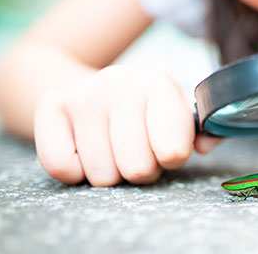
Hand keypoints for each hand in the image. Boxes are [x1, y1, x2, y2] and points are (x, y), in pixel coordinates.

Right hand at [34, 65, 220, 185]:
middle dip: (142, 170)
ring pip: (102, 174)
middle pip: (137, 168)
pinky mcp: (50, 107)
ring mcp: (82, 94)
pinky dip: (77, 172)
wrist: (97, 88)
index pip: (173, 151)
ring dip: (111, 172)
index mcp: (157, 83)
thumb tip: (207, 144)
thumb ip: (205, 129)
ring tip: (115, 149)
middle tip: (139, 151)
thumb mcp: (180, 111)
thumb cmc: (147, 109)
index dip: (172, 159)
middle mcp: (118, 82)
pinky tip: (87, 151)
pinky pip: (63, 168)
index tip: (168, 149)